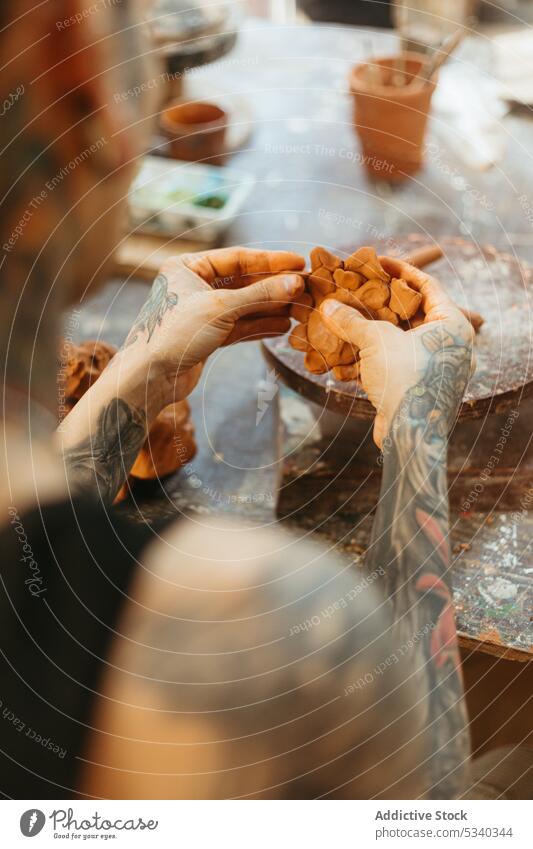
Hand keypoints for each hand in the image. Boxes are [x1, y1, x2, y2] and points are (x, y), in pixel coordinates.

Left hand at [118, 247, 304, 407]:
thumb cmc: (175, 334)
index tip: (299, 263)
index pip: (238, 258)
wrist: (151, 377)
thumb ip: (260, 294)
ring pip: (244, 305)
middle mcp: (194, 285)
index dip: (271, 261)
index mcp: (188, 266)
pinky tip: (283, 327)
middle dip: (274, 287)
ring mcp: (202, 311)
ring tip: (300, 309)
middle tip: (305, 288)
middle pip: (244, 282)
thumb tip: (295, 282)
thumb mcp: (221, 308)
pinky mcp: (207, 335)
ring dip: (272, 308)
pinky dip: (260, 326)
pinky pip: (240, 325)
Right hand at [320, 257, 474, 447]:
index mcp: (452, 325)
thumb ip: (352, 321)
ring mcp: (436, 370)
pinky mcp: (419, 391)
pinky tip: (346, 356)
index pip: (428, 286)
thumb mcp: (376, 340)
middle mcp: (450, 347)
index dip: (401, 271)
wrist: (409, 434)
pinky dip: (373, 359)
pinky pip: (395, 366)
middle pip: (413, 314)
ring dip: (373, 333)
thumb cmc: (405, 379)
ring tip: (347, 321)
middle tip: (359, 291)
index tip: (379, 262)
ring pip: (401, 342)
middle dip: (382, 304)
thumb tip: (328, 307)